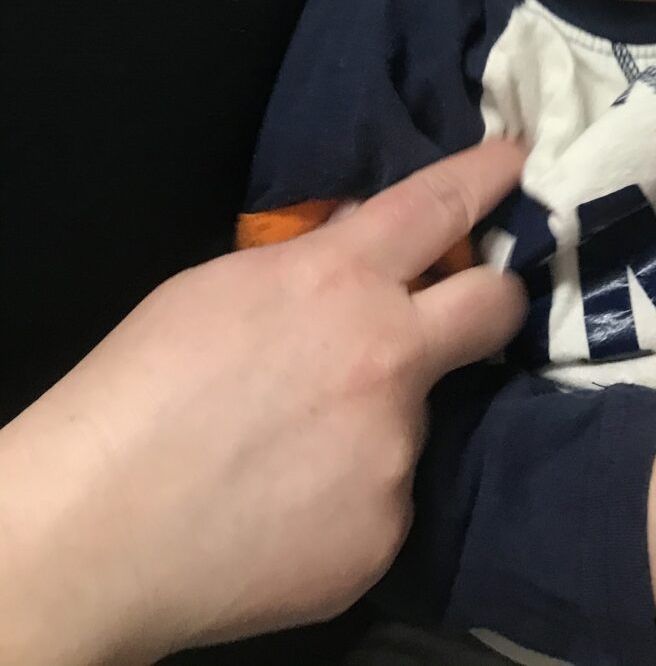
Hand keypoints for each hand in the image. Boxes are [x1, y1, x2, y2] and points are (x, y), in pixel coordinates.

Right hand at [0, 141, 525, 665]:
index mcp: (342, 280)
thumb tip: (355, 245)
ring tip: (290, 454)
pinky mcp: (387, 531)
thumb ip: (307, 265)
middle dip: (493, 297)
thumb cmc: (140, 390)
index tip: (519, 160)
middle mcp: (391, 357)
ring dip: (373, 424)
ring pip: (412, 420)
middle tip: (471, 309)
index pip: (439, 205)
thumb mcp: (222, 288)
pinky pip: (381, 501)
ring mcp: (397, 448)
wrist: (100, 528)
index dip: (487, 175)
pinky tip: (286, 510)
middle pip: (493, 306)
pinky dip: (346, 499)